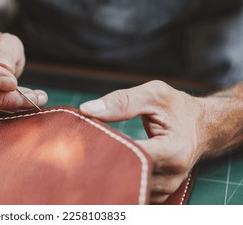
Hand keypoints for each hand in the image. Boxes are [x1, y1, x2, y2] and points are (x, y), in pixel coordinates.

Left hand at [80, 80, 205, 203]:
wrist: (202, 126)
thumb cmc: (177, 107)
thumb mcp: (154, 94)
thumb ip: (121, 101)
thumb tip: (86, 109)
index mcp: (174, 150)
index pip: (133, 156)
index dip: (107, 148)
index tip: (87, 140)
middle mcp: (172, 175)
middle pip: (128, 176)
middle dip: (103, 163)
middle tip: (83, 150)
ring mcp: (166, 188)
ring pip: (128, 188)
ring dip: (108, 174)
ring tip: (93, 157)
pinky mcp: (158, 192)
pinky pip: (133, 192)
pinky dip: (118, 180)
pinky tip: (106, 166)